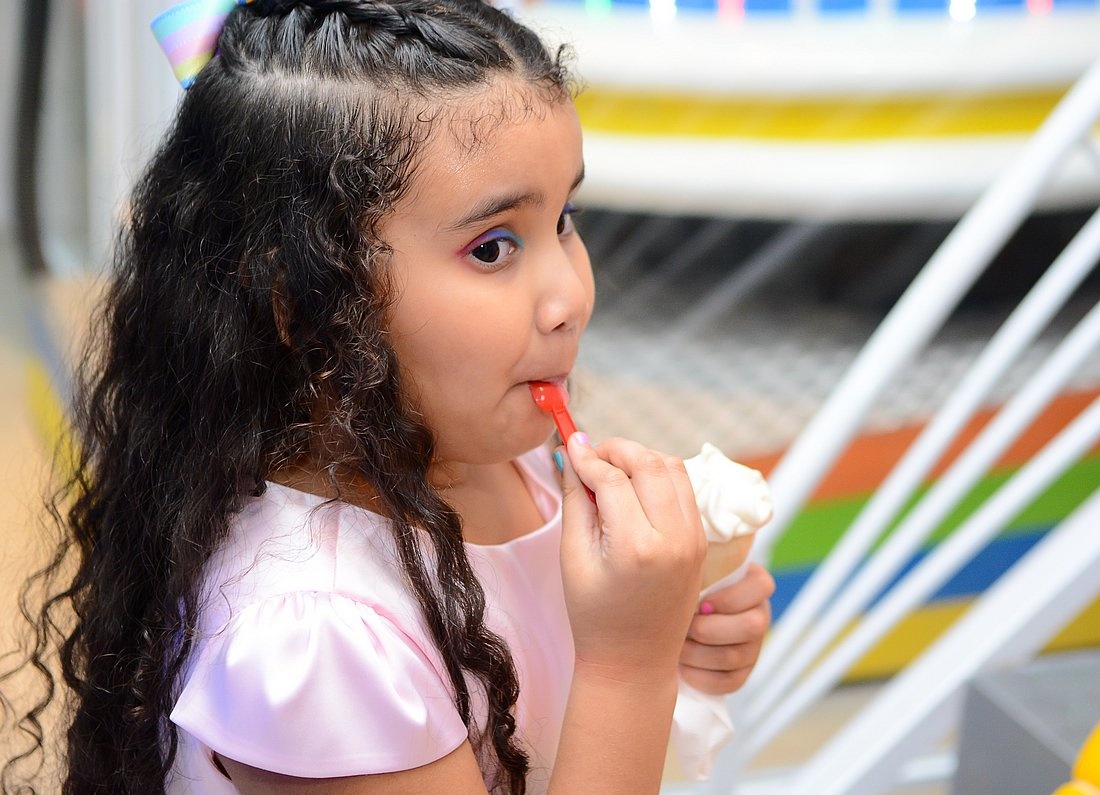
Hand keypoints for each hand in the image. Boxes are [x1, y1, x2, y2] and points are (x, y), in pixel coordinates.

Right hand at [558, 434, 707, 681]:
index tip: (570, 443)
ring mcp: (694, 540)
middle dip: (616, 449)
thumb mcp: (573, 558)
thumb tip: (573, 454)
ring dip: (641, 458)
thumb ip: (575, 501)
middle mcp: (674, 539)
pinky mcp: (702, 542)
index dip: (587, 456)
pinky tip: (634, 487)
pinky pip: (684, 489)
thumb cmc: (595, 616)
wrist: (634, 663)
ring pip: (672, 468)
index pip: (612, 479)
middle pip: (649, 463)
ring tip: (612, 468)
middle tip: (590, 454)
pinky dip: (660, 476)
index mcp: (637, 547)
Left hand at [679, 563, 774, 693]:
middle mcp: (759, 614)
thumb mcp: (692, 567)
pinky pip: (729, 682)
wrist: (669, 619)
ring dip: (698, 654)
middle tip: (683, 628)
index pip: (762, 586)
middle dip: (709, 630)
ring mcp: (753, 647)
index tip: (700, 603)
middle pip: (752, 627)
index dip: (731, 598)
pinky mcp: (743, 674)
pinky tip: (682, 667)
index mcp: (752, 584)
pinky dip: (700, 677)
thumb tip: (684, 537)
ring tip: (675, 647)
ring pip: (735, 657)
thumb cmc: (680, 585)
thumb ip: (694, 558)